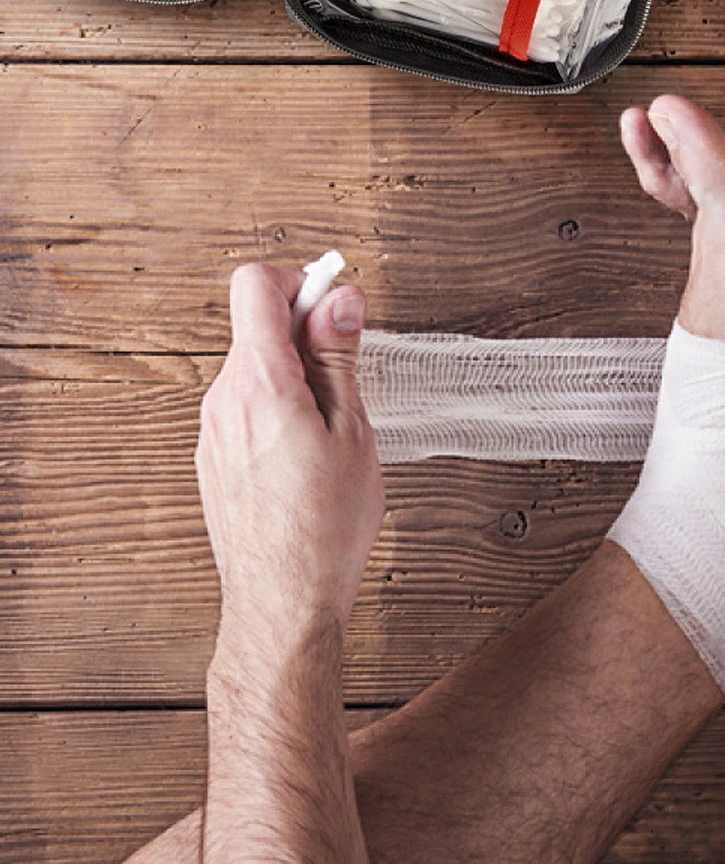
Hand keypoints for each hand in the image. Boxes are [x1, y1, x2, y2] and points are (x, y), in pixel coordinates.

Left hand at [196, 264, 384, 653]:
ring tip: (335, 421)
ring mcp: (213, 429)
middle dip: (307, 331)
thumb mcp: (352, 429)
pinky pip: (247, 402)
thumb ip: (339, 356)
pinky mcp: (215, 454)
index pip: (256, 286)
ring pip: (255, 365)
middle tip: (350, 372)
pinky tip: (311, 447)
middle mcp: (225, 400)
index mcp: (260, 384)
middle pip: (258, 325)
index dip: (302, 282)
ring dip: (297, 371)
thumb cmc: (324, 525)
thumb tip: (339, 298)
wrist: (282, 601)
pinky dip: (281, 403)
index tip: (337, 306)